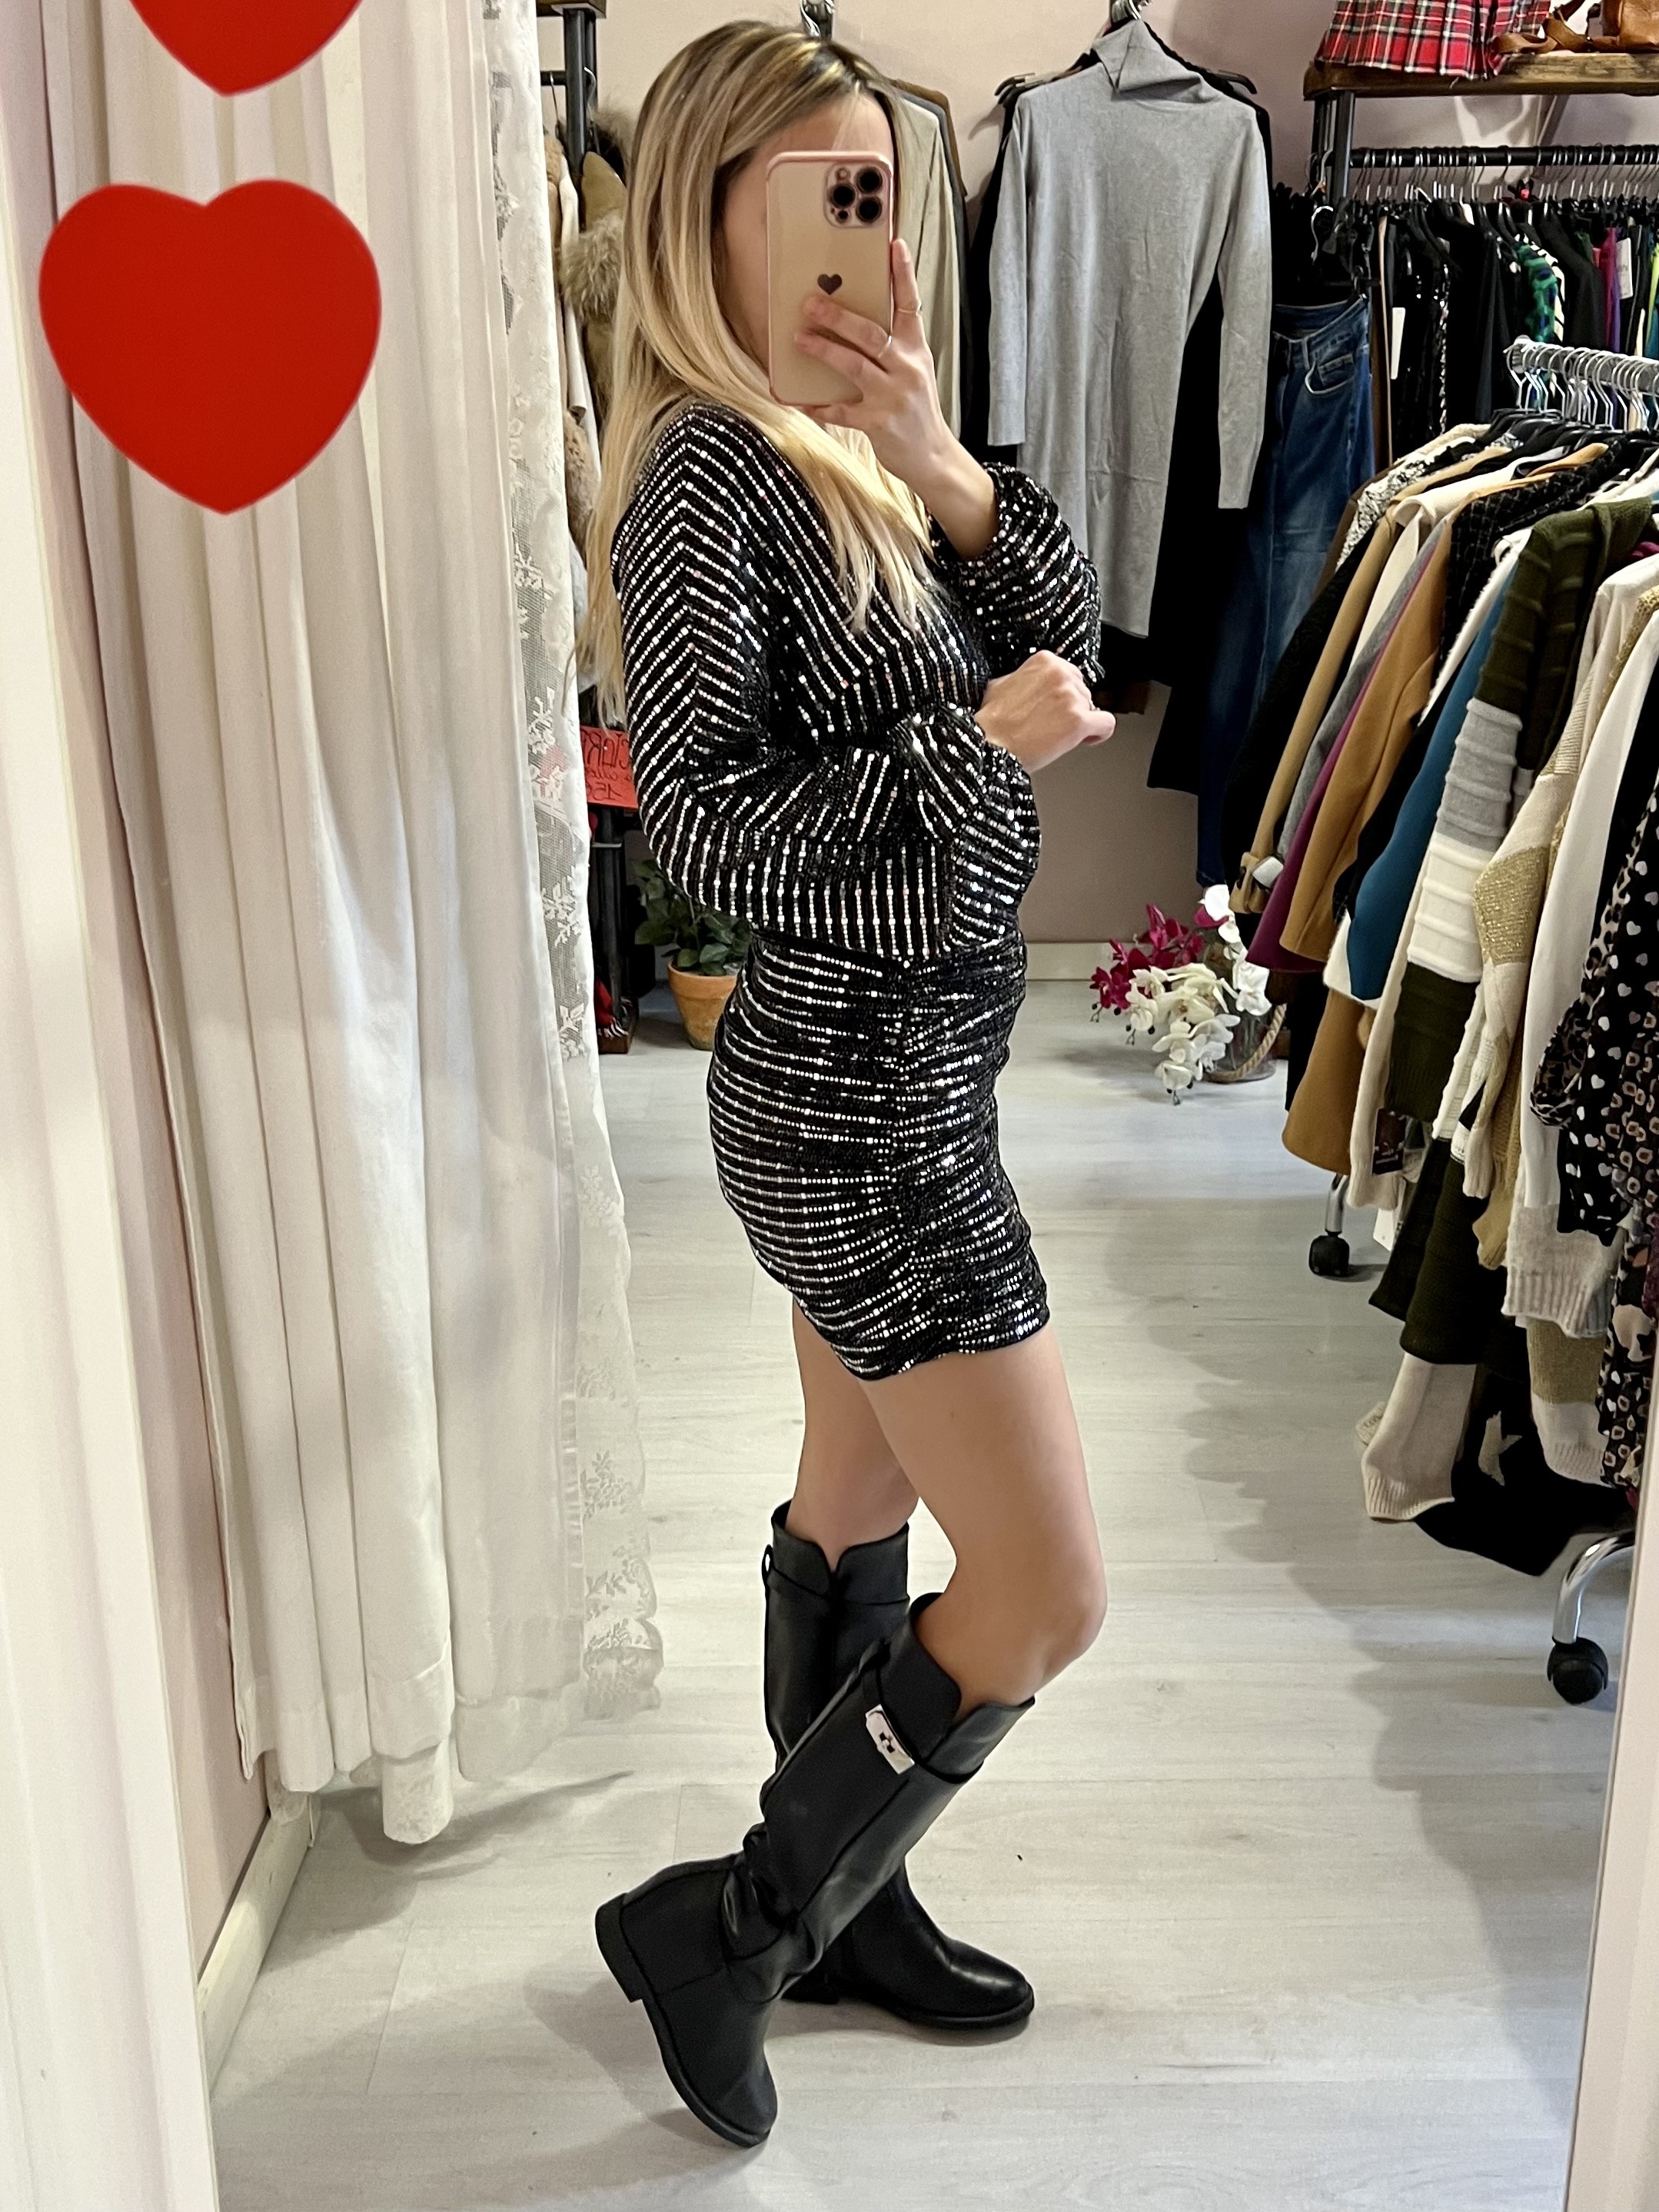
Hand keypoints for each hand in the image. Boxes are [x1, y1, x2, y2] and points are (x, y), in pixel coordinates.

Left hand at [795, 240, 995, 555]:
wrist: (931, 455)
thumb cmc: (915, 407)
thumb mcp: (914, 370)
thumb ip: (892, 345)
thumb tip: (853, 320)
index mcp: (916, 350)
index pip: (911, 304)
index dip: (903, 274)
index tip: (894, 244)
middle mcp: (907, 369)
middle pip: (872, 333)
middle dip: (839, 317)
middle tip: (811, 302)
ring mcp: (892, 396)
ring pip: (854, 365)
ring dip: (824, 350)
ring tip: (799, 338)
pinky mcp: (878, 423)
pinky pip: (841, 411)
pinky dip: (819, 406)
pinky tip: (800, 399)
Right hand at [975, 653, 1115, 774]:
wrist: (989, 745)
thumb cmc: (991, 722)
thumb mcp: (1001, 685)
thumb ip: (1025, 679)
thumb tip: (1030, 684)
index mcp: (1044, 661)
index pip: (1071, 674)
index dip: (1064, 694)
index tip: (1055, 707)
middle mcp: (1061, 674)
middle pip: (1084, 691)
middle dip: (1072, 709)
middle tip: (1052, 724)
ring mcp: (1071, 697)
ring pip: (1093, 708)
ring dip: (1079, 722)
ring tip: (1056, 735)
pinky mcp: (1079, 721)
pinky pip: (1106, 724)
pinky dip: (1099, 733)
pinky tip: (1085, 739)